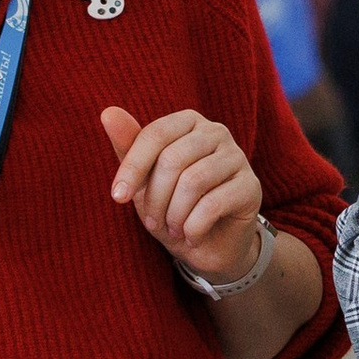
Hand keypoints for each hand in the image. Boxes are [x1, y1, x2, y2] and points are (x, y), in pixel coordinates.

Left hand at [100, 105, 263, 281]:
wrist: (211, 245)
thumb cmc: (173, 205)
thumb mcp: (145, 180)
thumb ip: (128, 146)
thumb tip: (108, 112)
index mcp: (189, 122)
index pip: (155, 134)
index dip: (132, 167)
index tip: (118, 197)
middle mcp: (217, 132)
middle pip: (173, 159)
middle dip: (155, 199)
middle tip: (153, 223)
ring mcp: (237, 157)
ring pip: (193, 182)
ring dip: (174, 216)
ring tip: (172, 229)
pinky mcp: (251, 186)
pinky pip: (212, 205)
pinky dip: (193, 228)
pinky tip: (191, 236)